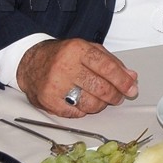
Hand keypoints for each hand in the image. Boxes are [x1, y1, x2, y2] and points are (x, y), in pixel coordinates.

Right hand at [16, 39, 138, 117]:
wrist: (30, 62)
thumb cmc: (63, 56)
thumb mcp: (88, 49)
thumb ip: (111, 62)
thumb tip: (131, 78)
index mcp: (77, 50)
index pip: (107, 67)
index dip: (123, 81)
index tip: (132, 89)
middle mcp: (65, 67)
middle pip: (100, 87)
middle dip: (115, 95)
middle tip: (119, 97)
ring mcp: (55, 85)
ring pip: (90, 103)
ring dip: (101, 105)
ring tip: (101, 99)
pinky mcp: (48, 101)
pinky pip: (76, 113)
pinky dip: (84, 110)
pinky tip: (83, 102)